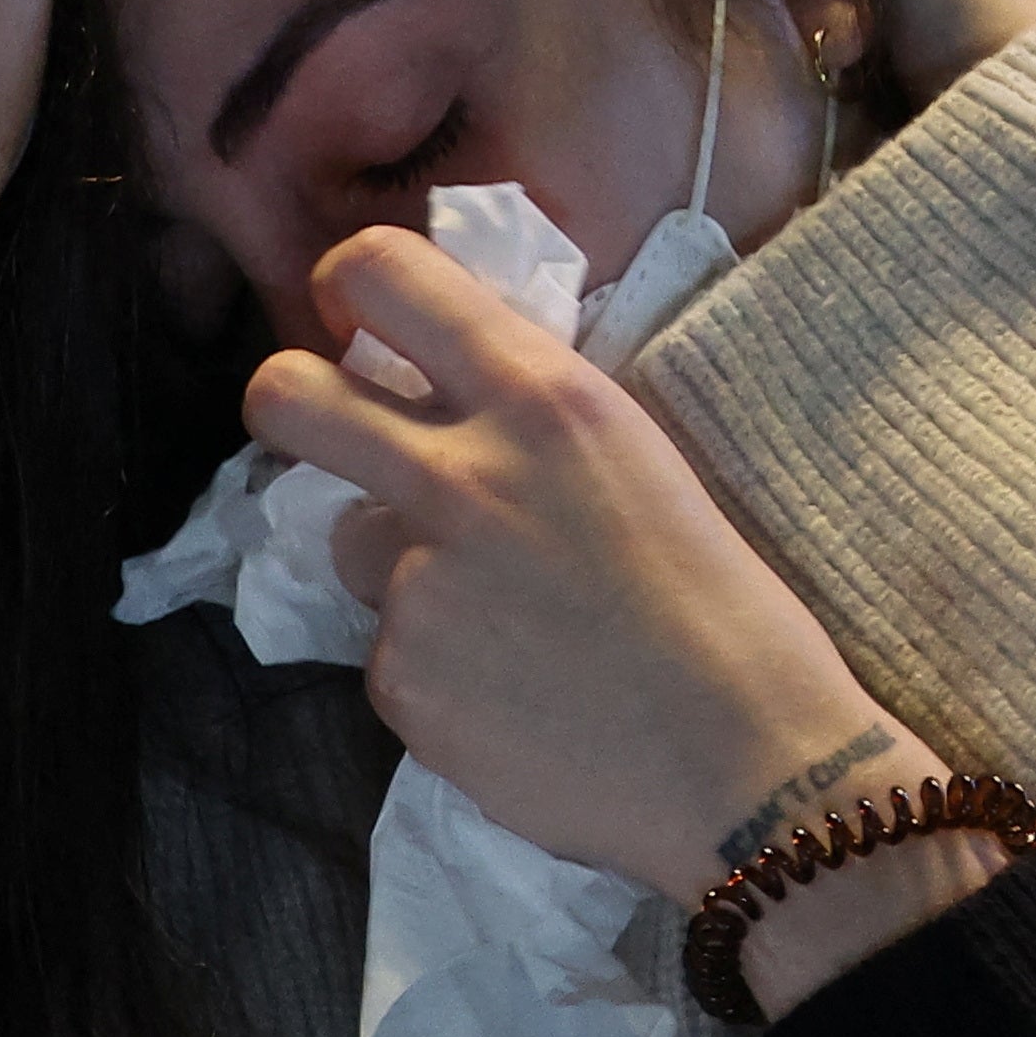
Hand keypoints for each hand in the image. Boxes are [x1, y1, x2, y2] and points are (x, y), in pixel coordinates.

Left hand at [264, 225, 1004, 1012]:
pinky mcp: (399, 679)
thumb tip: (446, 400)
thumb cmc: (727, 607)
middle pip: (288, 398)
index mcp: (542, 399)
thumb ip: (530, 423)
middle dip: (287, 401)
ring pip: (357, 549)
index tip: (355, 313)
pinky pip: (394, 657)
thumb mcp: (638, 460)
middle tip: (317, 427)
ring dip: (403, 572)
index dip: (351, 286)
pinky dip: (441, 674)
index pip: (386, 275)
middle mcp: (461, 476)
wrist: (749, 761)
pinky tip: (521, 699)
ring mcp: (417, 583)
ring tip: (509, 623)